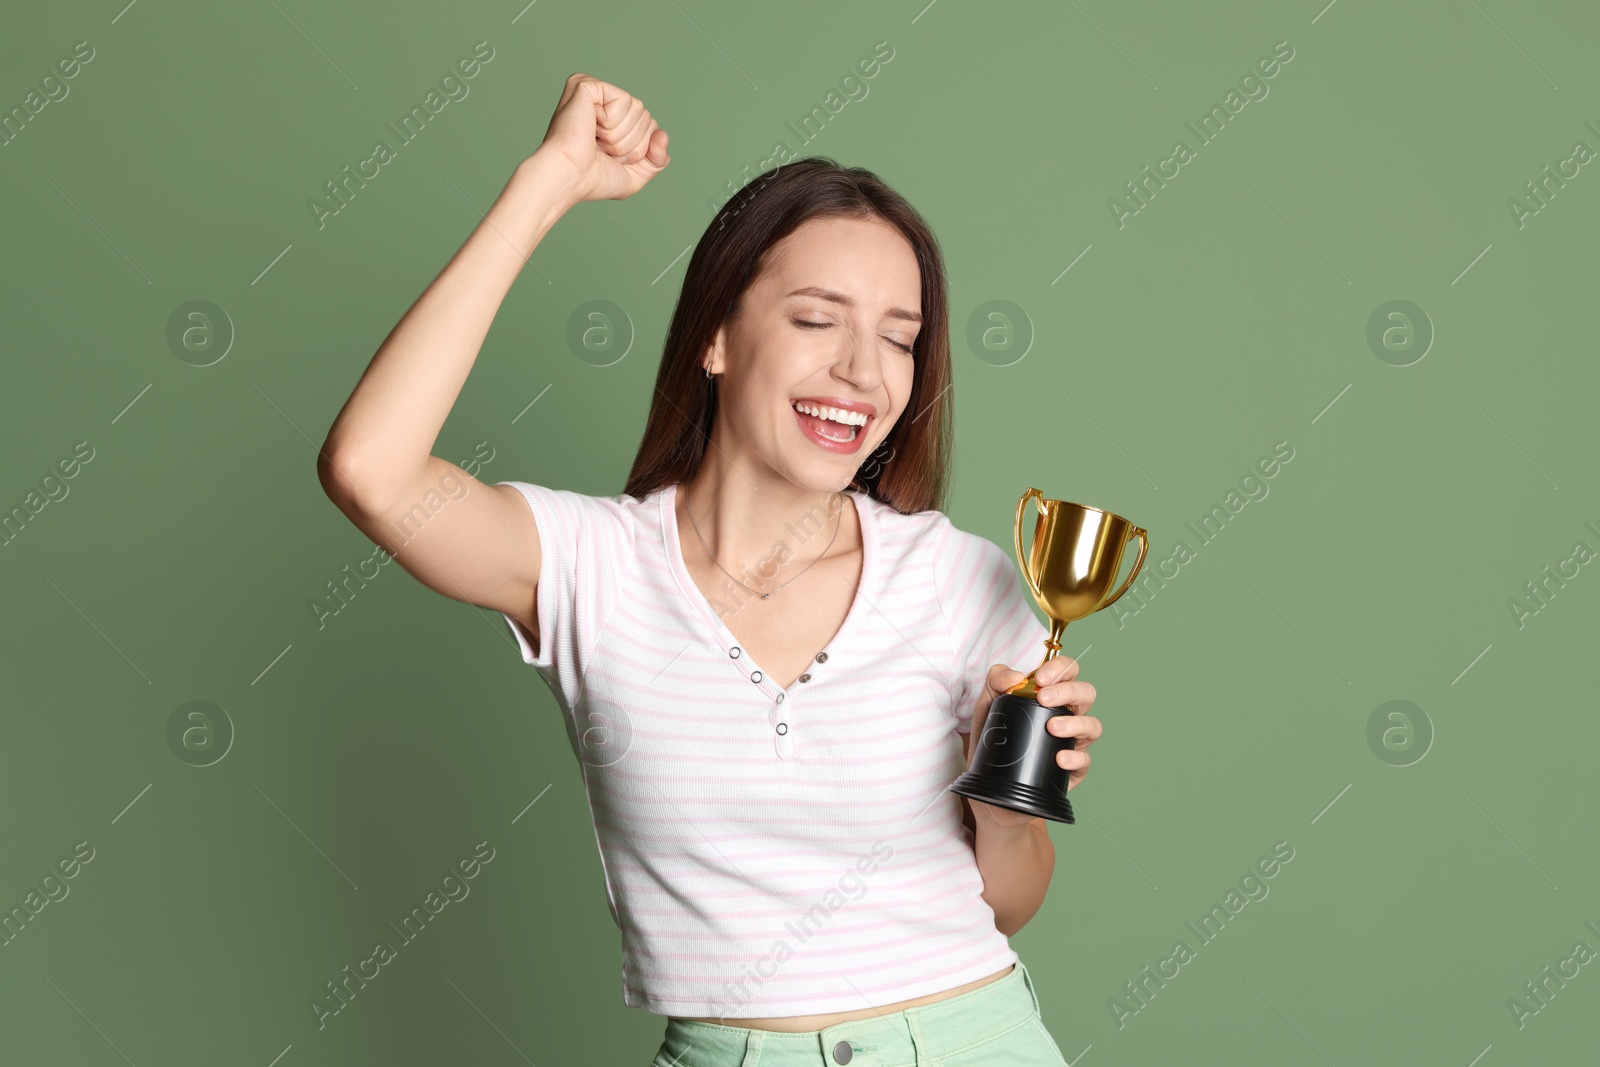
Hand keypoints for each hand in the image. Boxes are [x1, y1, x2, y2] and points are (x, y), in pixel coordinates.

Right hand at [532, 73, 669, 204]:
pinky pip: (624, 101)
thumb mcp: (635, 175)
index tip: (610, 157)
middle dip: (631, 143)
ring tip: (594, 140)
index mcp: (611, 116)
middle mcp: (602, 99)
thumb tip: (663, 134)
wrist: (569, 178)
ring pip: (638, 109)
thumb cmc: (593, 179)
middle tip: (601, 149)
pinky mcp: (586, 85)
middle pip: (647, 117)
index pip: (650, 125)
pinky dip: (611, 123)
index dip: (639, 149)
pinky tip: (590, 127)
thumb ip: (657, 159)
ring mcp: (593, 89)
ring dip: (620, 136)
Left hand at [963, 655, 1100, 829]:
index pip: (1068, 671)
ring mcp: (1072, 742)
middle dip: (1068, 691)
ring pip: (1093, 726)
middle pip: (1086, 693)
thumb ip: (996, 681)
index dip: (1059, 668)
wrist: (988, 784)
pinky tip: (1059, 758)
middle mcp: (1067, 715)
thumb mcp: (987, 705)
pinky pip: (1085, 761)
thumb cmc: (994, 738)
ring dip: (1075, 723)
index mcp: (1051, 695)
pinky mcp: (1073, 770)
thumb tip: (1015, 676)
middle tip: (1044, 698)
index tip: (1039, 679)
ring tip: (1052, 728)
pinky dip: (1075, 758)